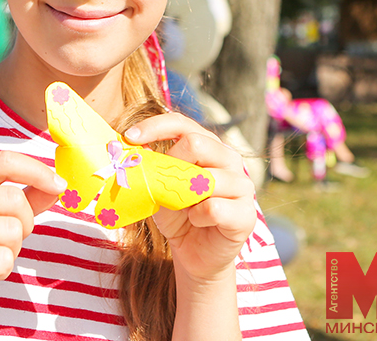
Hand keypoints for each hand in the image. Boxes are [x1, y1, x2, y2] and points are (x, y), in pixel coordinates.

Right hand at [0, 151, 65, 336]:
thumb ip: (26, 196)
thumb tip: (57, 185)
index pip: (3, 161)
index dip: (37, 170)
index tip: (59, 185)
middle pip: (14, 199)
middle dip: (24, 223)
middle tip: (5, 240)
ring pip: (12, 230)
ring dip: (12, 249)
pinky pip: (3, 259)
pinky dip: (2, 269)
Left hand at [124, 114, 255, 281]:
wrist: (194, 253)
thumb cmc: (177, 215)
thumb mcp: (158, 187)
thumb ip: (152, 167)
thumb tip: (132, 147)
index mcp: (208, 145)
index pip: (181, 123)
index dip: (154, 127)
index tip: (129, 138)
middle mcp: (229, 159)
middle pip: (196, 143)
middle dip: (170, 163)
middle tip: (159, 184)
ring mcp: (242, 185)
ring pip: (206, 177)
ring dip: (182, 196)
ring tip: (183, 208)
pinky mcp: (246, 213)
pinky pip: (213, 207)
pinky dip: (197, 217)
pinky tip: (198, 222)